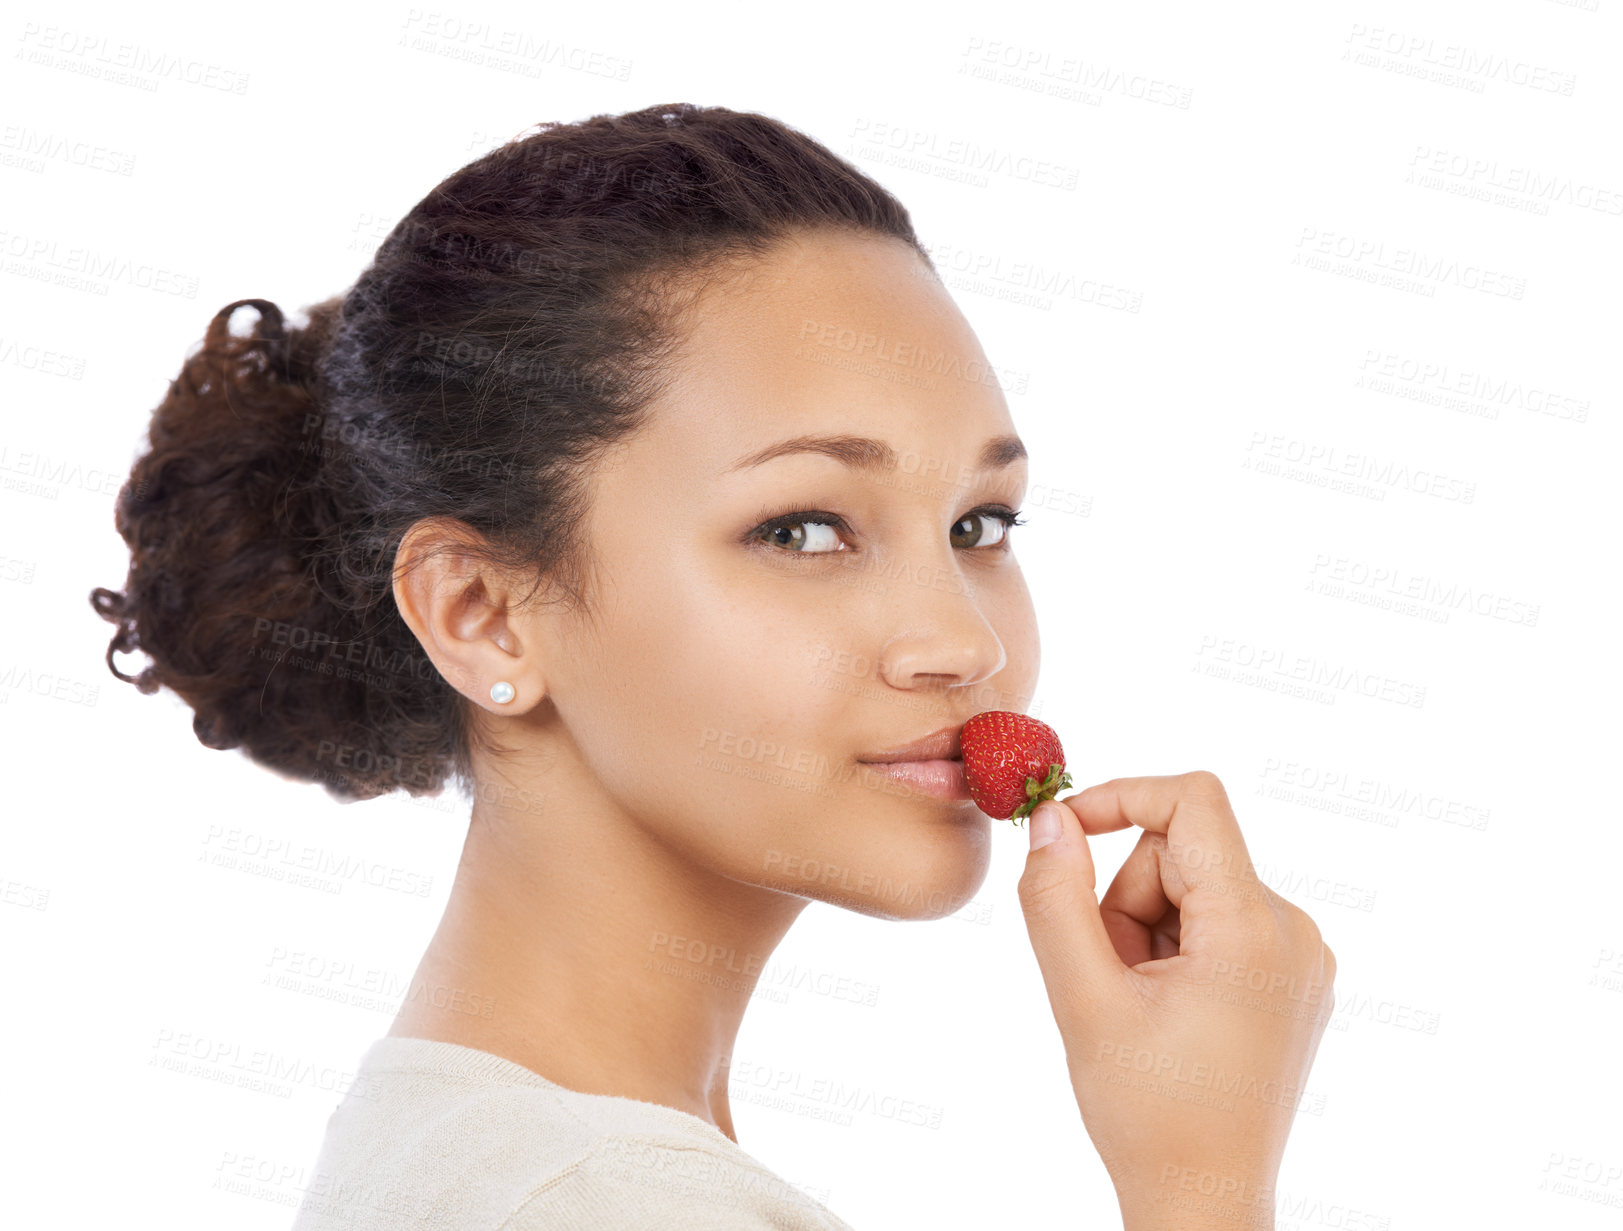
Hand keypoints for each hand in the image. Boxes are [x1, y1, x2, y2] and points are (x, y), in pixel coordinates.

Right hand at [1015, 771, 1335, 1229]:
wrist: (1204, 1202)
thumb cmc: (1148, 1114)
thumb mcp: (1083, 1000)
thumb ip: (1056, 899)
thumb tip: (1049, 819)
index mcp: (1254, 929)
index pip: (1193, 802)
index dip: (1120, 797)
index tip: (1063, 831)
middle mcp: (1294, 931)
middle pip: (1182, 853)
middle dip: (1125, 900)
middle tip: (1106, 978)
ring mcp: (1300, 957)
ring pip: (1192, 890)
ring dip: (1144, 931)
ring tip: (1136, 1007)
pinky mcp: (1291, 978)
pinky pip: (1216, 924)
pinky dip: (1173, 951)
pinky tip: (1165, 1015)